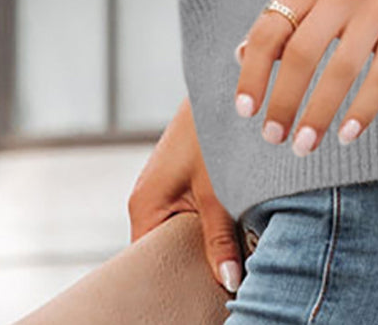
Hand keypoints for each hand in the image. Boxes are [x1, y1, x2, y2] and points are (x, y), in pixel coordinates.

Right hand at [127, 96, 243, 295]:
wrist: (222, 79)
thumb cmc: (214, 128)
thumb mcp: (219, 190)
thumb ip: (219, 239)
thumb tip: (228, 283)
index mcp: (144, 204)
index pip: (146, 263)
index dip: (172, 283)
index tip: (198, 298)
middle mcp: (148, 198)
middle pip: (165, 250)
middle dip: (191, 267)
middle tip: (222, 285)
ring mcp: (164, 187)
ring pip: (181, 231)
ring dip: (205, 244)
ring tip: (230, 263)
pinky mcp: (182, 177)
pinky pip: (191, 213)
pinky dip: (210, 224)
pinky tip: (233, 234)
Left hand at [233, 0, 377, 155]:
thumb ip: (286, 13)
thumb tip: (240, 55)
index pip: (269, 29)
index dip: (252, 73)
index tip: (246, 110)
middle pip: (300, 55)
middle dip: (282, 103)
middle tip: (273, 137)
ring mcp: (376, 10)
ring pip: (339, 72)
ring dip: (318, 115)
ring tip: (303, 146)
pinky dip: (361, 111)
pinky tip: (347, 136)